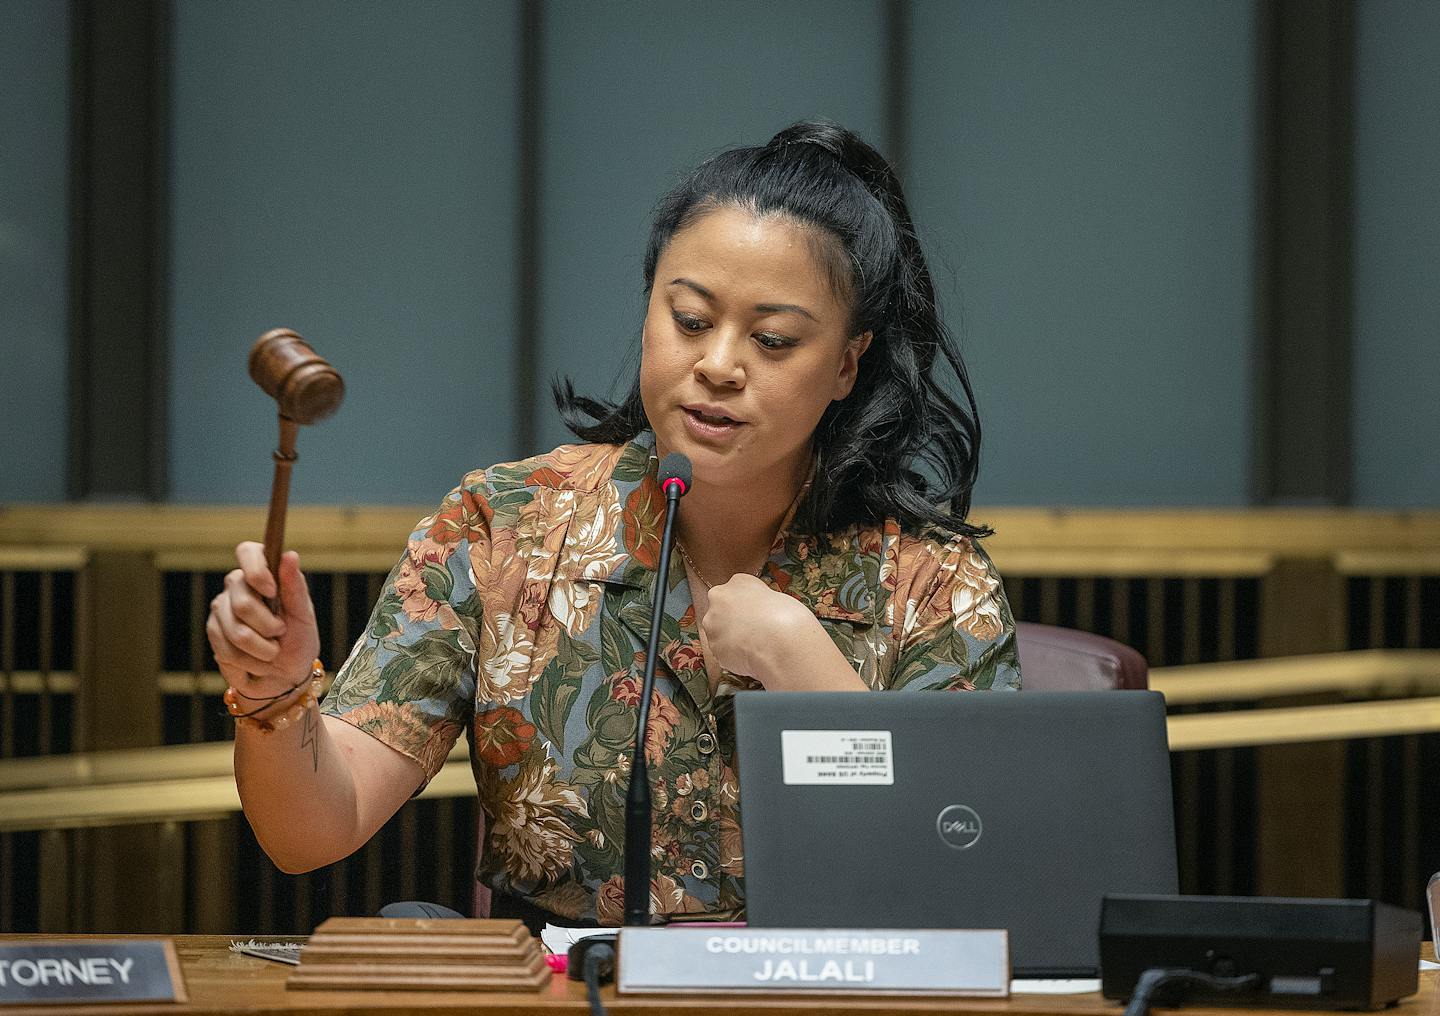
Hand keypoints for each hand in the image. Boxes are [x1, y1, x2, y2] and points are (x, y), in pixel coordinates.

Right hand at [207, 542, 320, 695]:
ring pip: (236, 630)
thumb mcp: (304, 616)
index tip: (271, 590)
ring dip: (262, 649)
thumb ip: (295, 587)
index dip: (256, 570)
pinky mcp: (213, 631)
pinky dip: (250, 661)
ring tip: (272, 651)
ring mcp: (222, 608)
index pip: (247, 552)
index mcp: (263, 575)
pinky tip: (257, 661)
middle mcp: (238, 586)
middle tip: (281, 632)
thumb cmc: (297, 641)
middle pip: (243, 601)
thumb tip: (290, 555)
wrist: (283, 676)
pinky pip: (228, 649)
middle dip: (268, 626)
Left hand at [698, 574, 864, 690]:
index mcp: (740, 581)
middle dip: (734, 624)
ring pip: (720, 632)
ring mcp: (714, 622)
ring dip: (733, 641)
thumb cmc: (792, 620)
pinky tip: (750, 660)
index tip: (756, 620)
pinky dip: (734, 658)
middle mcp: (720, 596)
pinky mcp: (714, 645)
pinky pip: (722, 652)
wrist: (784, 641)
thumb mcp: (782, 601)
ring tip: (755, 651)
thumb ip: (768, 602)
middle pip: (722, 610)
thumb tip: (769, 614)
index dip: (747, 608)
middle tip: (755, 638)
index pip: (736, 590)